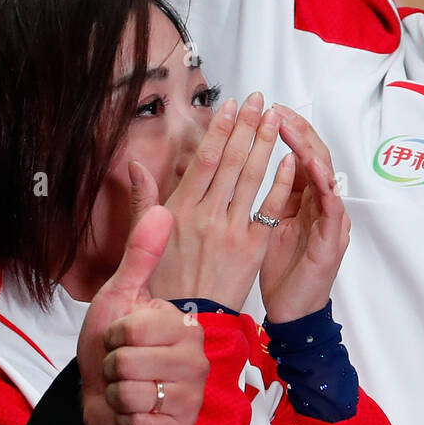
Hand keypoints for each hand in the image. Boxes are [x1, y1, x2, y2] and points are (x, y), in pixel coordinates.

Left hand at [78, 199, 207, 424]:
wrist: (105, 405)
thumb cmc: (112, 350)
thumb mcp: (120, 297)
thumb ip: (140, 255)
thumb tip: (162, 209)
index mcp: (184, 325)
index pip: (132, 328)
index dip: (113, 336)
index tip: (123, 339)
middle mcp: (196, 359)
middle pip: (127, 361)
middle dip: (111, 368)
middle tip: (124, 368)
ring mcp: (191, 397)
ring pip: (130, 392)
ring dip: (117, 395)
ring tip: (129, 390)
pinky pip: (137, 422)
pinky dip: (124, 421)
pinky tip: (136, 415)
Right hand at [137, 91, 294, 312]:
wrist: (186, 325)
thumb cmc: (163, 284)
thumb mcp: (143, 241)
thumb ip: (144, 200)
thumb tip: (134, 165)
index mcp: (179, 212)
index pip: (203, 160)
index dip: (220, 130)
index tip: (232, 106)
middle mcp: (206, 217)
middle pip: (230, 162)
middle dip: (247, 127)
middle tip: (260, 100)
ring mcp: (232, 232)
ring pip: (251, 180)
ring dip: (265, 145)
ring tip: (276, 120)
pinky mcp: (252, 249)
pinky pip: (269, 210)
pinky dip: (280, 184)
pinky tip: (289, 161)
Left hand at [259, 108, 350, 323]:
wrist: (294, 311)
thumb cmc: (280, 269)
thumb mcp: (264, 226)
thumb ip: (260, 196)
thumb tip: (228, 167)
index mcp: (301, 198)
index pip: (295, 154)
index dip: (282, 131)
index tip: (263, 110)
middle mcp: (319, 204)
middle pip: (312, 156)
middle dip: (296, 131)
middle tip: (278, 110)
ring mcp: (328, 220)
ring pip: (325, 175)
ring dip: (310, 150)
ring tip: (294, 129)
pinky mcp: (331, 240)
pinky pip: (332, 208)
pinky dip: (326, 186)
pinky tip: (315, 168)